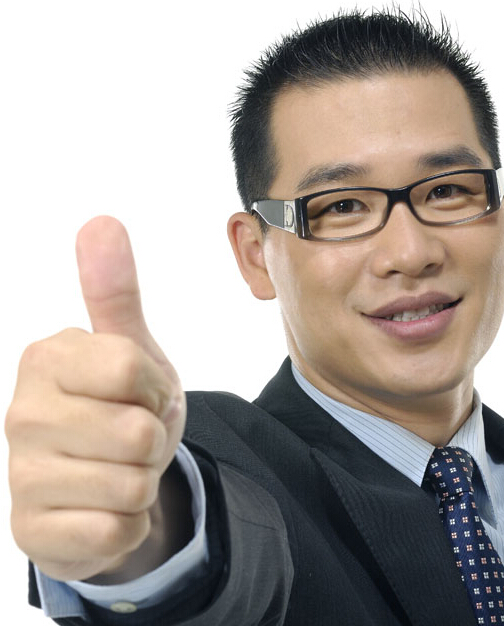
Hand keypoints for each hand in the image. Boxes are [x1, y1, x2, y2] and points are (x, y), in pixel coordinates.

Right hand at [5, 216, 186, 581]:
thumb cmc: (120, 408)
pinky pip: (117, 530)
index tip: (141, 393)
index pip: (134, 370)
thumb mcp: (129, 350)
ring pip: (133, 484)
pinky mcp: (32, 533)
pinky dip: (129, 522)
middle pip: (138, 433)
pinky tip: (106, 507)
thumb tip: (102, 221)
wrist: (107, 482)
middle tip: (132, 436)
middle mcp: (21, 415)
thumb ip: (113, 291)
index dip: (156, 388)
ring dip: (144, 481)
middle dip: (154, 439)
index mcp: (47, 360)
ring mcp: (21, 478)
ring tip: (119, 470)